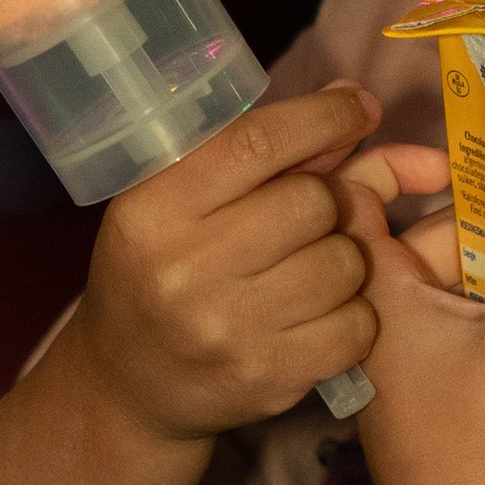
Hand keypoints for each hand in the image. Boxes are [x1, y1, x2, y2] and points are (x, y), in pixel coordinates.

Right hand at [67, 83, 449, 447]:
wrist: (126, 384)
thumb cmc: (161, 271)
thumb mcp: (183, 203)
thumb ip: (268, 152)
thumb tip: (355, 100)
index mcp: (153, 209)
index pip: (256, 142)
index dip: (323, 117)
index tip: (359, 107)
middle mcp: (183, 269)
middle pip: (313, 203)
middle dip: (324, 204)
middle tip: (304, 222)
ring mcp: (225, 330)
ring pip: (344, 263)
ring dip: (341, 261)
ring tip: (303, 271)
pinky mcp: (267, 378)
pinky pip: (357, 325)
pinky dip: (351, 316)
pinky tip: (314, 316)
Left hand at [338, 159, 484, 484]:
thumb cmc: (482, 433)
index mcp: (374, 296)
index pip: (351, 201)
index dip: (394, 165)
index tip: (455, 163)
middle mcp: (377, 323)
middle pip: (415, 239)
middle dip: (477, 218)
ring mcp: (402, 362)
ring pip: (443, 284)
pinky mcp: (430, 393)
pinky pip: (456, 325)